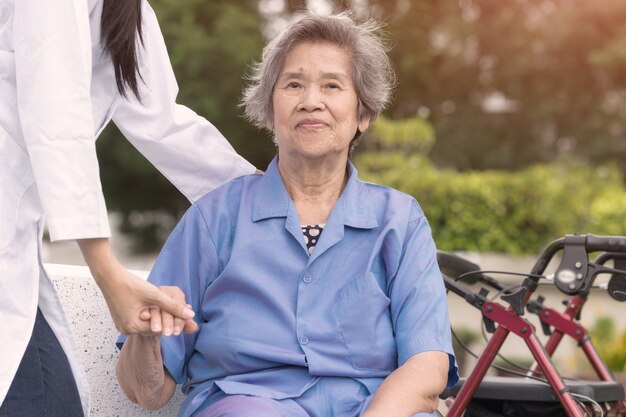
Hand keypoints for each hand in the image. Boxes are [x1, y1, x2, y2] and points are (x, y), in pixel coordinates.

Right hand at [77, 238, 194, 334]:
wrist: (108, 275)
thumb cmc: (130, 284)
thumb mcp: (155, 295)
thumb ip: (173, 306)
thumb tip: (191, 314)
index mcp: (134, 327)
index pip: (160, 329)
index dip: (172, 322)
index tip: (184, 316)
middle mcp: (126, 330)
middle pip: (153, 326)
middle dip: (165, 318)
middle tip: (179, 311)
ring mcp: (122, 325)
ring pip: (146, 322)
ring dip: (156, 315)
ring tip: (167, 307)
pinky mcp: (121, 318)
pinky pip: (139, 318)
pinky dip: (148, 313)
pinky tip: (155, 305)